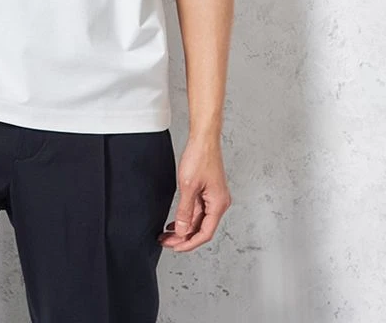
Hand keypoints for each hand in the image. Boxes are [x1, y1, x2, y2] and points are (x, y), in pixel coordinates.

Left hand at [158, 134, 231, 251]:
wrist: (204, 138)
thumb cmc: (199, 157)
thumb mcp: (188, 186)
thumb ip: (185, 211)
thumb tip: (182, 231)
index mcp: (218, 204)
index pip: (205, 233)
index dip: (189, 243)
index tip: (174, 247)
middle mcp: (219, 203)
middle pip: (202, 228)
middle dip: (183, 237)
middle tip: (166, 242)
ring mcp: (215, 197)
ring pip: (199, 220)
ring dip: (184, 228)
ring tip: (166, 234)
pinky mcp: (209, 191)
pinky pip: (198, 210)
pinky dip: (187, 217)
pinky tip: (175, 222)